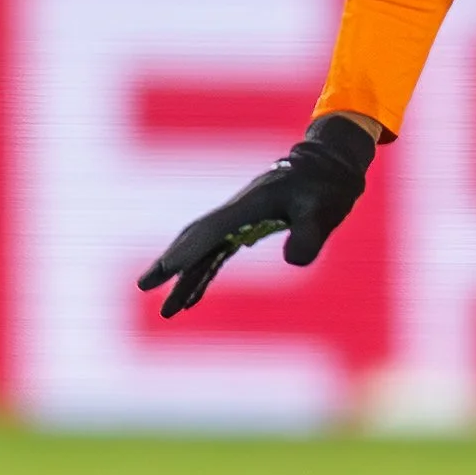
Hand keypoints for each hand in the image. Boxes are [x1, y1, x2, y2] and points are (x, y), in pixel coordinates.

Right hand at [137, 115, 375, 318]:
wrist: (331, 164)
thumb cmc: (327, 185)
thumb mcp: (325, 209)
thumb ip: (310, 233)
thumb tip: (292, 261)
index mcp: (251, 203)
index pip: (212, 231)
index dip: (188, 251)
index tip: (165, 271)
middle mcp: (238, 210)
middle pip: (196, 238)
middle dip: (171, 263)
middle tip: (144, 286)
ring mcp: (241, 217)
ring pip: (203, 248)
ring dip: (185, 276)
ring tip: (169, 310)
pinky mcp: (248, 225)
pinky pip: (217, 252)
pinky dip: (203, 272)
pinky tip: (195, 295)